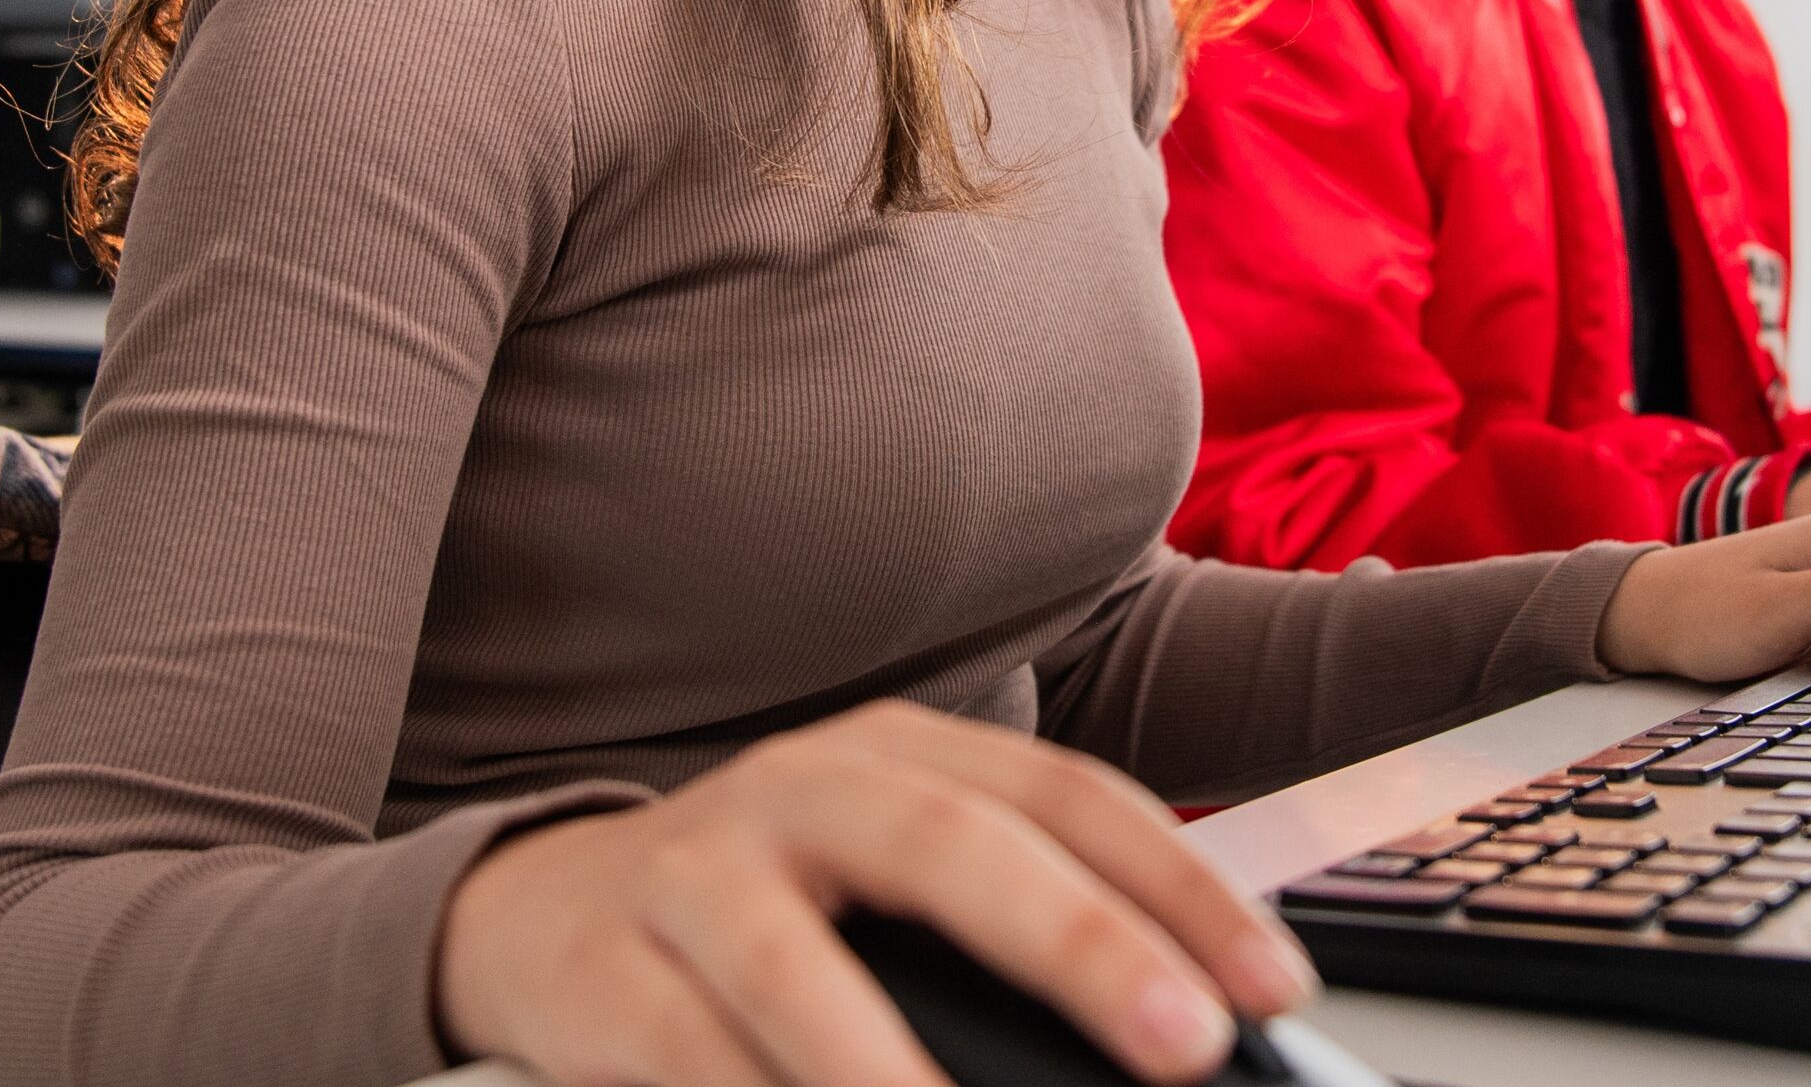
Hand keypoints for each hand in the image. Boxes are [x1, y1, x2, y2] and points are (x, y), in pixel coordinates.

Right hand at [433, 700, 1318, 1086]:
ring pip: (793, 961)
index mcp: (900, 755)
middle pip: (953, 844)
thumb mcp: (893, 881)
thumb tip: (1182, 1022)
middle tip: (1182, 1041)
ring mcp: (693, 872)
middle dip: (1078, 941)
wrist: (538, 910)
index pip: (1067, 796)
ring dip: (888, 1064)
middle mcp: (803, 789)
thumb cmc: (762, 906)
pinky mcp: (600, 971)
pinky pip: (686, 1053)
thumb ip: (1017, 931)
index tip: (1272, 983)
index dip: (1180, 885)